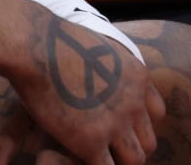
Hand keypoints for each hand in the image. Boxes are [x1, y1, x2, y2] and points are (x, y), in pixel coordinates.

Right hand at [0, 12, 164, 164]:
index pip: (156, 113)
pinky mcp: (90, 141)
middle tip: (104, 142)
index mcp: (137, 77)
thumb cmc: (51, 38)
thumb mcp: (96, 45)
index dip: (136, 121)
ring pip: (133, 159)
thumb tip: (95, 71)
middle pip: (148, 141)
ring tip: (92, 153)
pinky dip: (93, 164)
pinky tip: (74, 154)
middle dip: (128, 144)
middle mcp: (133, 103)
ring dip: (115, 159)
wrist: (34, 45)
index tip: (118, 122)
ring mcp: (114, 125)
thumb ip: (106, 65)